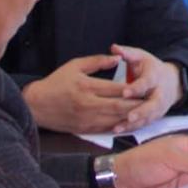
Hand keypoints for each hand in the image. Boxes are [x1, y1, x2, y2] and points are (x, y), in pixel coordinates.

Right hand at [20, 54, 140, 133]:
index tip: (147, 86)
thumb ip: (97, 61)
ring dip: (131, 117)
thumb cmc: (56, 82)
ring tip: (145, 112)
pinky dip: (119, 126)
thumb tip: (118, 58)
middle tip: (152, 101)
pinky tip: (129, 122)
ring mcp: (86, 119)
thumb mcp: (75, 66)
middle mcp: (88, 105)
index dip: (133, 89)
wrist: (36, 105)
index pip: (116, 89)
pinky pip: (106, 129)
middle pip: (119, 106)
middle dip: (137, 105)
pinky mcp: (84, 129)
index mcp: (86, 87)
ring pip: (115, 120)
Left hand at [112, 43, 182, 130]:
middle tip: (129, 116)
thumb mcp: (141, 56)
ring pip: (148, 117)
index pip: (147, 83)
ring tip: (118, 128)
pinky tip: (118, 131)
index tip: (125, 92)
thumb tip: (114, 48)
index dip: (137, 88)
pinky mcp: (154, 116)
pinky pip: (144, 124)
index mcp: (155, 76)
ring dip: (134, 124)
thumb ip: (127, 53)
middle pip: (153, 104)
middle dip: (141, 111)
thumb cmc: (150, 68)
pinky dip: (132, 128)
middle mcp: (159, 93)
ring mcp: (158, 107)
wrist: (170, 81)